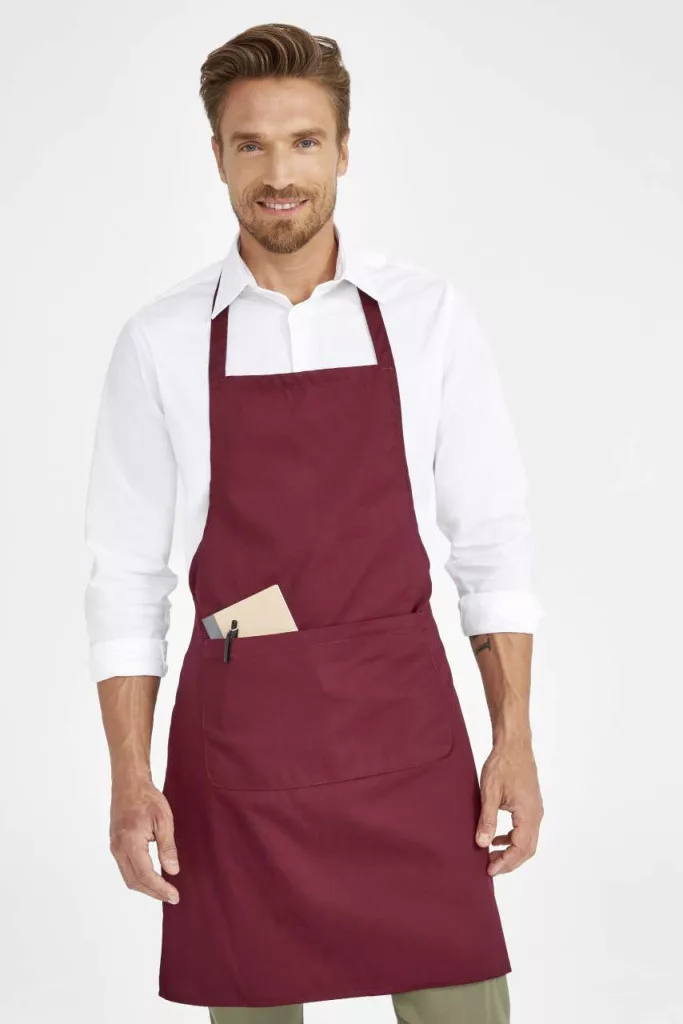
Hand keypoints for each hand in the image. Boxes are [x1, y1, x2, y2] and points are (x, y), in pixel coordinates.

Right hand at [109, 773, 179, 901]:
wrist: (129, 784)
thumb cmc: (147, 798)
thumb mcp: (164, 820)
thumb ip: (167, 847)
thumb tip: (173, 871)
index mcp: (130, 843)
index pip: (145, 875)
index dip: (160, 889)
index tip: (174, 896)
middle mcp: (119, 849)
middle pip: (134, 881)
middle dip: (154, 892)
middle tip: (172, 897)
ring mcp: (115, 848)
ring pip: (129, 877)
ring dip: (146, 887)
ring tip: (164, 891)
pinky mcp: (116, 846)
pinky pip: (126, 869)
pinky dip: (139, 878)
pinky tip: (152, 877)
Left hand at [475, 741, 542, 875]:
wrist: (514, 744)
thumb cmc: (502, 764)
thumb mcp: (490, 792)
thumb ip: (487, 819)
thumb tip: (482, 844)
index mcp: (528, 814)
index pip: (520, 849)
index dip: (505, 863)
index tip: (489, 870)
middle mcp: (536, 815)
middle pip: (527, 849)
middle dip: (509, 862)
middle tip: (490, 868)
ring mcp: (535, 810)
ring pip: (527, 841)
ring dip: (511, 851)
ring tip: (491, 856)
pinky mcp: (530, 805)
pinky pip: (525, 830)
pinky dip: (512, 839)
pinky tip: (497, 838)